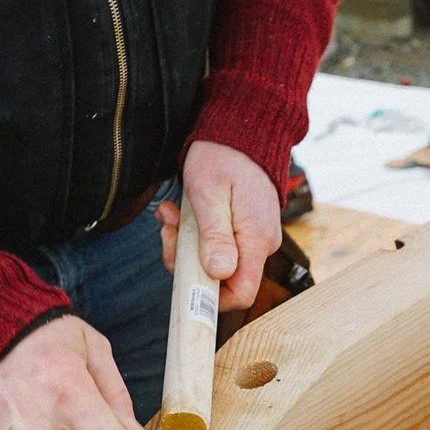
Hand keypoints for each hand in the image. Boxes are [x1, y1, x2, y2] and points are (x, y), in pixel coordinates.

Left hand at [158, 140, 281, 313]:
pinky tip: (181, 211)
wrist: (239, 131)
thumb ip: (215, 236)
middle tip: (169, 229)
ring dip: (185, 243)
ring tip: (172, 214)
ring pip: (214, 261)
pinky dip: (193, 233)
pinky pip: (216, 244)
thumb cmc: (224, 156)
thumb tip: (219, 273)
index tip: (182, 278)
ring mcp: (252, 237)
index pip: (242, 294)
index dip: (211, 298)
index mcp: (256, 240)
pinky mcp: (243, 229)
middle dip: (187, 261)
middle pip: (222, 279)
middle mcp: (260, 244)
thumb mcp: (209, 194)